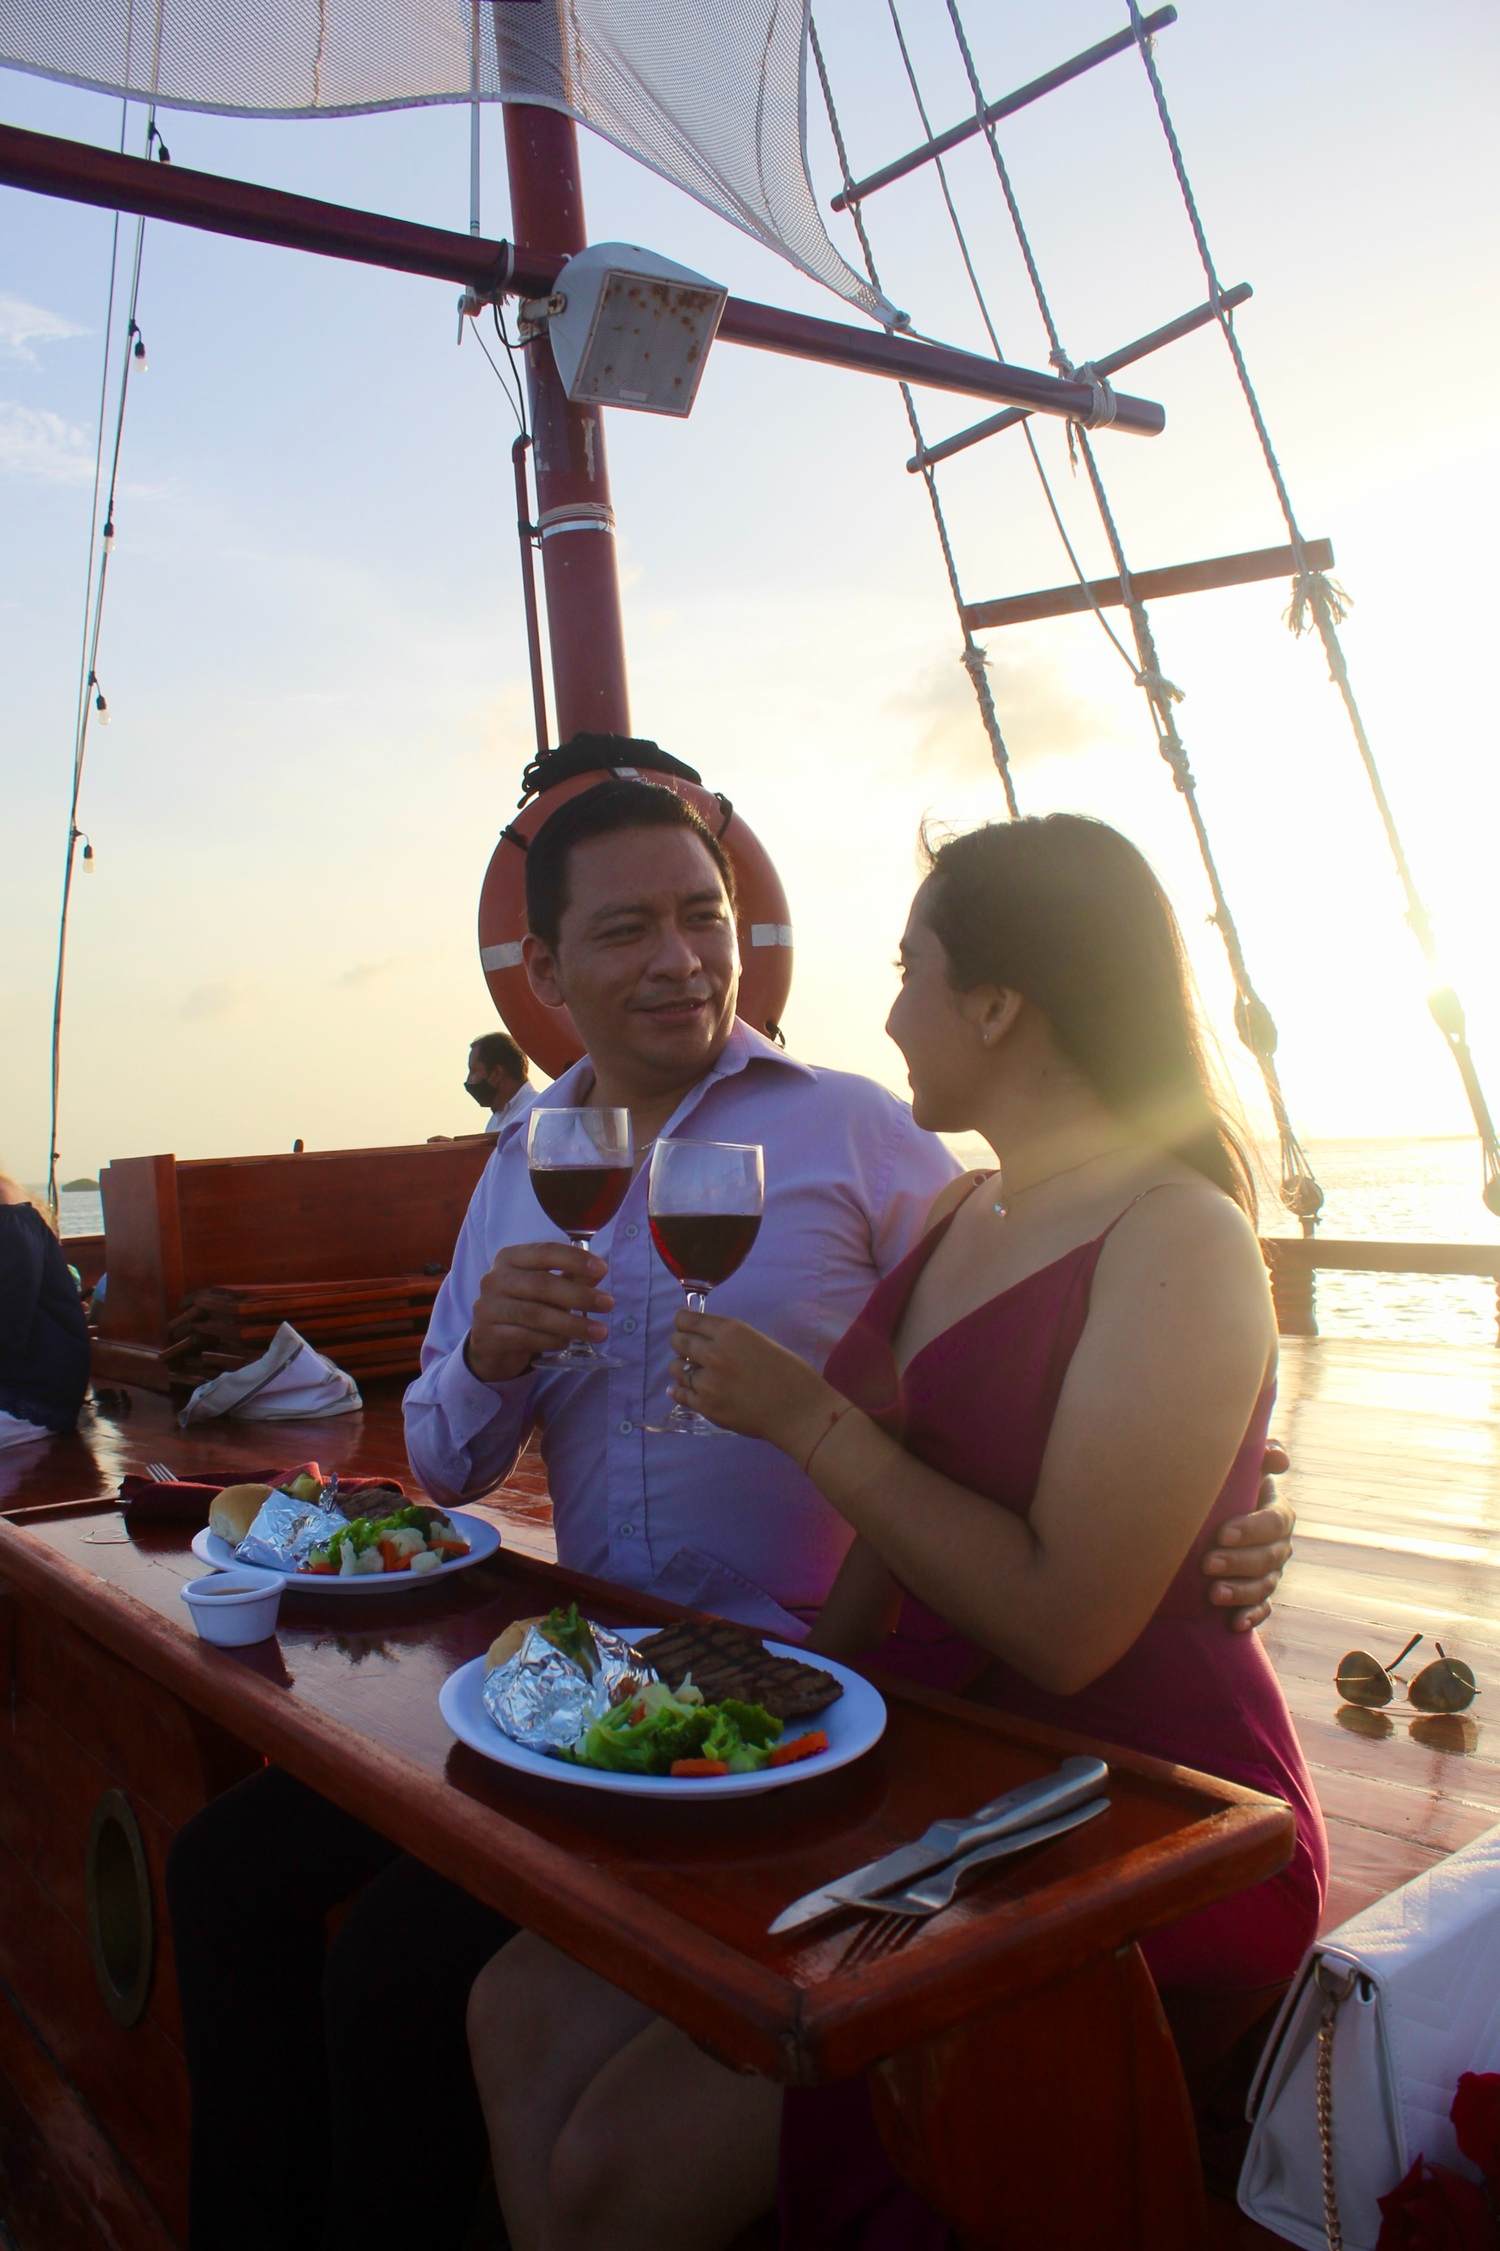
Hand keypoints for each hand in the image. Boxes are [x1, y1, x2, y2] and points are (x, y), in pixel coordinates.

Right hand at [463, 1243, 613, 1384]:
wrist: (491, 1342)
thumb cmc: (523, 1305)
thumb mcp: (546, 1287)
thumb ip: (570, 1277)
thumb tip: (599, 1272)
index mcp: (510, 1257)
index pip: (545, 1252)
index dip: (575, 1259)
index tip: (602, 1269)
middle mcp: (495, 1279)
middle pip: (541, 1284)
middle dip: (579, 1295)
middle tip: (608, 1304)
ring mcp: (488, 1307)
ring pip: (535, 1314)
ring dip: (572, 1324)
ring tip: (599, 1331)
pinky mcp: (488, 1336)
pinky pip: (526, 1337)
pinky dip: (551, 1340)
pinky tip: (568, 1342)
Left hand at [670, 1309, 829, 1454]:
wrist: (799, 1410)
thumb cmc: (789, 1373)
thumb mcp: (759, 1341)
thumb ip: (729, 1339)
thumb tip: (705, 1340)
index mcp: (730, 1331)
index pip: (686, 1320)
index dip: (683, 1323)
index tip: (685, 1327)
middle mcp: (713, 1353)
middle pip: (677, 1342)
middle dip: (682, 1344)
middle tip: (691, 1352)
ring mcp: (707, 1381)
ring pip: (676, 1369)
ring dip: (682, 1369)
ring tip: (695, 1373)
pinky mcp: (706, 1406)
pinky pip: (681, 1394)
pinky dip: (681, 1391)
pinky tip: (687, 1390)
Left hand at [1202, 1441, 1293, 1632]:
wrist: (1205, 1523)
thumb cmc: (1222, 1489)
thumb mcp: (1238, 1471)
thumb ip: (1258, 1457)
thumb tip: (1277, 1455)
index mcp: (1277, 1513)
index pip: (1274, 1522)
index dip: (1251, 1529)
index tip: (1221, 1533)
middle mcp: (1278, 1545)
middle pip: (1268, 1557)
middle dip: (1238, 1562)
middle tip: (1207, 1563)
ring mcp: (1270, 1573)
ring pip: (1264, 1586)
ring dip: (1241, 1592)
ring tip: (1213, 1594)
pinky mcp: (1259, 1597)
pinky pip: (1262, 1610)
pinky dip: (1250, 1617)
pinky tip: (1234, 1623)